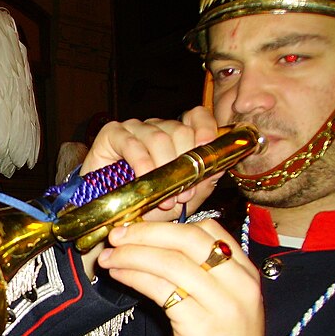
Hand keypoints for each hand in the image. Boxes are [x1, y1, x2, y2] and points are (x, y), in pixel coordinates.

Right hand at [81, 107, 219, 219]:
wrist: (114, 218)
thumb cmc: (147, 206)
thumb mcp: (185, 197)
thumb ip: (205, 179)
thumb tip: (222, 163)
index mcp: (176, 136)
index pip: (196, 117)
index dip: (205, 127)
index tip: (207, 147)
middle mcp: (156, 128)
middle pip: (179, 130)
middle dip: (185, 164)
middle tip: (184, 193)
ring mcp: (134, 129)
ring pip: (158, 137)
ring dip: (164, 169)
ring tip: (165, 198)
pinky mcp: (112, 135)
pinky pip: (131, 143)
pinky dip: (141, 162)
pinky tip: (143, 179)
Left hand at [98, 219, 263, 335]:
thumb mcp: (225, 307)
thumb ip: (202, 278)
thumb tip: (154, 253)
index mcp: (246, 274)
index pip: (209, 230)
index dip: (168, 225)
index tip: (138, 227)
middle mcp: (239, 283)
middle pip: (187, 239)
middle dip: (146, 232)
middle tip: (116, 235)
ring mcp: (222, 304)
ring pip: (171, 262)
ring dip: (133, 254)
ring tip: (109, 257)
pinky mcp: (201, 326)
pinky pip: (162, 289)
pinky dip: (136, 276)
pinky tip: (119, 275)